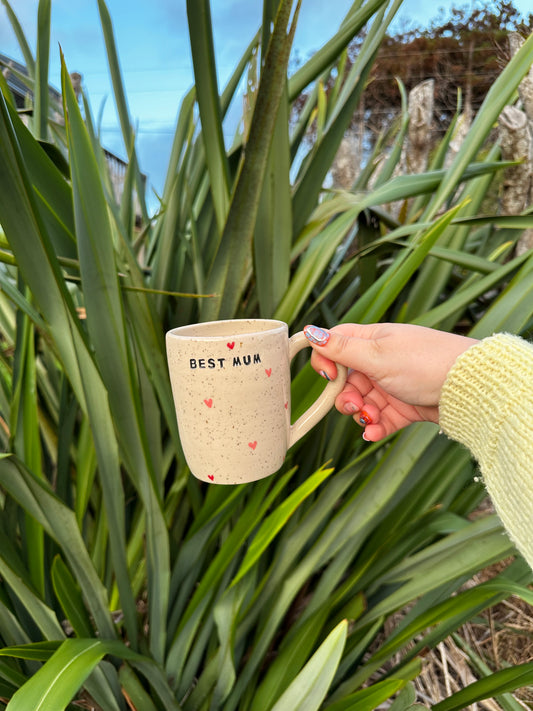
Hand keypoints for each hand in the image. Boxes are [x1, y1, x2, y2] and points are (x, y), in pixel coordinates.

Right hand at [304, 323, 477, 440]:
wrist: (468, 388)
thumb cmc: (425, 362)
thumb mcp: (377, 355)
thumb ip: (342, 349)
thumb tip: (311, 332)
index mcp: (373, 340)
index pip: (336, 344)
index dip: (326, 360)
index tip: (328, 375)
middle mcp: (381, 360)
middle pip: (347, 379)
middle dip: (345, 395)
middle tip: (354, 404)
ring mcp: (393, 384)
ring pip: (362, 401)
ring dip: (360, 413)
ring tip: (369, 418)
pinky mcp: (405, 406)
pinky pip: (381, 419)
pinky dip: (374, 426)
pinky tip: (373, 432)